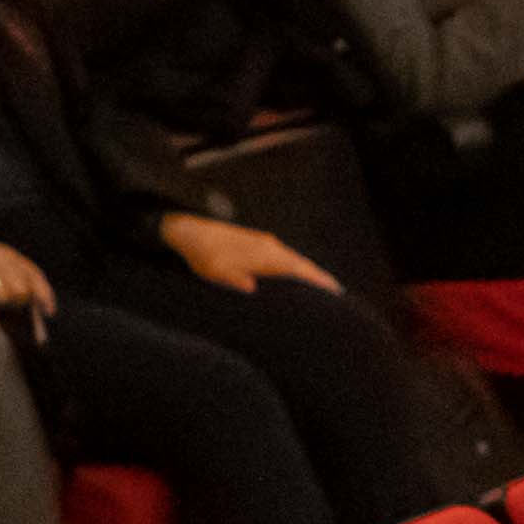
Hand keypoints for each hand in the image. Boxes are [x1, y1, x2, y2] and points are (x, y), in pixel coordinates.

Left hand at [158, 208, 329, 291]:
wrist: (187, 231)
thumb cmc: (202, 256)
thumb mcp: (214, 272)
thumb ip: (234, 279)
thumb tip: (251, 287)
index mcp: (263, 255)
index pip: (298, 269)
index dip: (317, 279)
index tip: (334, 290)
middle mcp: (268, 246)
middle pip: (301, 263)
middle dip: (318, 277)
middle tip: (335, 292)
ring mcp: (264, 242)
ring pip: (293, 259)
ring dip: (307, 271)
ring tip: (320, 285)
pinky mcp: (257, 242)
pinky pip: (284, 256)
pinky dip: (295, 266)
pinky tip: (294, 273)